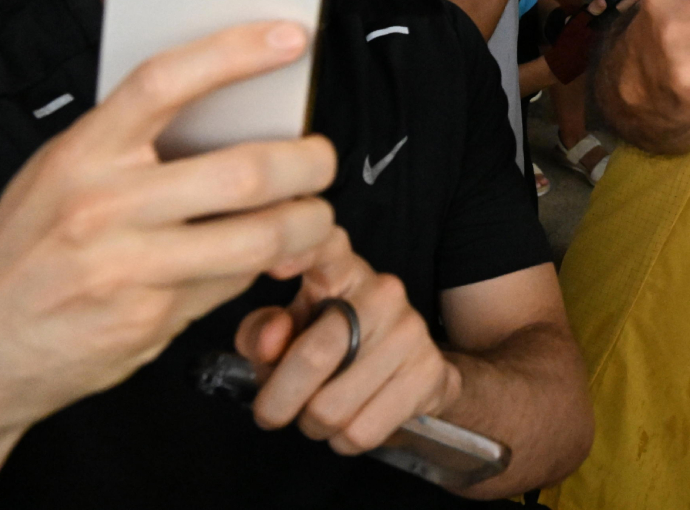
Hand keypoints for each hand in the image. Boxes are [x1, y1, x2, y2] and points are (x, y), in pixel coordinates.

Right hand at [0, 24, 336, 447]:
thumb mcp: (60, 176)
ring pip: (258, 236)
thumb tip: (230, 109)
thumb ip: (133, 144)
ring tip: (312, 216)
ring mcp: (128, 267)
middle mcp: (104, 207)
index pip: (165, 83)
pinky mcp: (150, 319)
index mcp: (82, 154)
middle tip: (321, 159)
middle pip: (243, 172)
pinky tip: (262, 259)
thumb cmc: (28, 252)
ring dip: (307, 225)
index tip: (288, 39)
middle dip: (309, 163)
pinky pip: (233, 283)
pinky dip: (261, 268)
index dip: (234, 53)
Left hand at [234, 227, 456, 454]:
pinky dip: (343, 441)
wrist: (412, 372)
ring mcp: (411, 330)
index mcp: (342, 270)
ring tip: (320, 412)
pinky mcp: (429, 372)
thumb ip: (261, 333)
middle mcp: (383, 290)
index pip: (326, 247)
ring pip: (332, 406)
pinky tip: (351, 422)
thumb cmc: (334, 347)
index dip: (301, 253)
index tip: (276, 265)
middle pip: (316, 355)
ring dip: (313, 425)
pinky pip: (361, 431)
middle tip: (272, 413)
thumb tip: (269, 343)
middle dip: (278, 401)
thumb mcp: (288, 333)